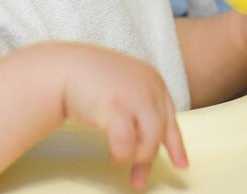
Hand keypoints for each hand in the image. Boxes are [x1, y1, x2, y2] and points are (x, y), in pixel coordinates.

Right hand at [57, 44, 188, 190]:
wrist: (64, 67)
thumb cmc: (90, 80)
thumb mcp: (124, 89)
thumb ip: (139, 109)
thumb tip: (142, 145)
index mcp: (154, 81)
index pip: (171, 119)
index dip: (176, 146)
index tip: (181, 165)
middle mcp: (149, 87)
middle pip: (160, 133)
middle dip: (146, 159)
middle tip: (137, 179)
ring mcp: (134, 96)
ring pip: (149, 141)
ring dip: (134, 157)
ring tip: (117, 158)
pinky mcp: (116, 107)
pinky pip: (127, 143)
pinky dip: (121, 153)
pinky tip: (112, 156)